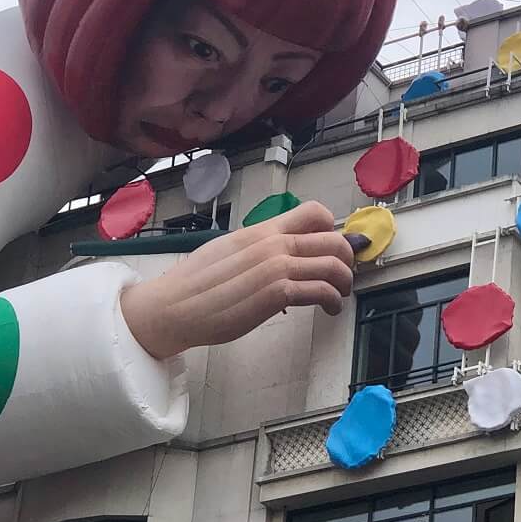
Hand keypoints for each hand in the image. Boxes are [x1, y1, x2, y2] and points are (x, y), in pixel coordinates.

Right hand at [119, 200, 356, 359]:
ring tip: (339, 296)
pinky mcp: (276, 293)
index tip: (332, 249)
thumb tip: (279, 251)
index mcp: (262, 231)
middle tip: (343, 276)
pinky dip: (334, 301)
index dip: (333, 229)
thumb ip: (259, 247)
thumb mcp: (230, 251)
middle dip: (348, 259)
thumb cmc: (196, 285)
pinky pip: (321, 291)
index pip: (314, 212)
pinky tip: (329, 309)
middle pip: (334, 239)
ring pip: (334, 265)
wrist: (172, 307)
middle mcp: (273, 244)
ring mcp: (275, 267)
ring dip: (344, 283)